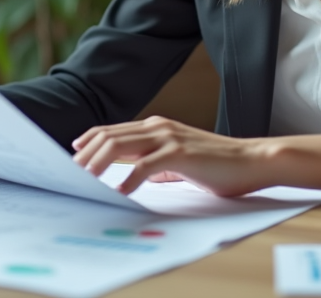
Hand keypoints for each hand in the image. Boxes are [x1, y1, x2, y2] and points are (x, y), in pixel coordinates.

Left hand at [72, 116, 271, 196]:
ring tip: (85, 181)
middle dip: (86, 155)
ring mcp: (169, 138)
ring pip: (121, 146)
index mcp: (157, 127)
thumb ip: (159, 165)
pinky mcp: (180, 153)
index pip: (113, 131)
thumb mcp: (181, 161)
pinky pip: (145, 165)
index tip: (73, 156)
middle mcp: (159, 127)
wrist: (251, 160)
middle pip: (110, 136)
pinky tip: (119, 192)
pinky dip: (128, 179)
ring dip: (98, 164)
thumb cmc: (219, 164)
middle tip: (69, 173)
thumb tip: (139, 176)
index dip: (90, 141)